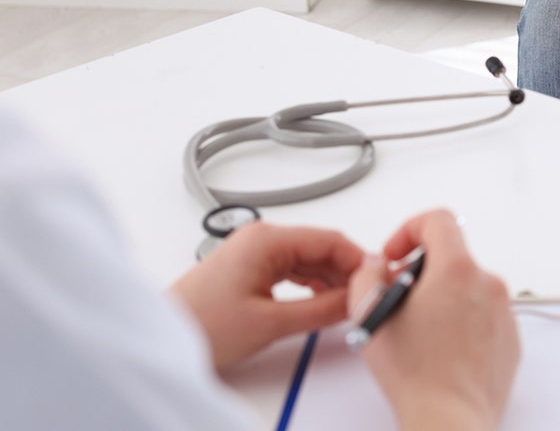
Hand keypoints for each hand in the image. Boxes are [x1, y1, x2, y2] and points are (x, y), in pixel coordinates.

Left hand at [171, 222, 363, 369]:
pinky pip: (293, 270)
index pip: (330, 240)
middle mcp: (261, 238)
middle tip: (367, 295)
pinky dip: (312, 285)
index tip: (378, 278)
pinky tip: (322, 302)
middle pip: (321, 248)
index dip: (360, 259)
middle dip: (347, 271)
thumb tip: (355, 300)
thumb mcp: (272, 322)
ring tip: (348, 303)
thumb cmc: (199, 325)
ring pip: (309, 260)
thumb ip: (322, 309)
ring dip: (331, 280)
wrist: (163, 339)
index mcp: (267, 240)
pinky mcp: (249, 268)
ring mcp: (254, 252)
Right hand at [349, 209, 518, 430]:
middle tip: (399, 300)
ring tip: (419, 332)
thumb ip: (367, 275)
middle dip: (422, 272)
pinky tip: (441, 350)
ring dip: (443, 300)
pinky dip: (463, 324)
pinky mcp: (510, 339)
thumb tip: (376, 266)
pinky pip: (484, 317)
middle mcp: (488, 285)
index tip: (396, 255)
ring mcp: (504, 313)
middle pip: (452, 258)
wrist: (449, 419)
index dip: (409, 230)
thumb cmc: (415, 373)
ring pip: (468, 289)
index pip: (438, 220)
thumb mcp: (370, 315)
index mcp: (457, 270)